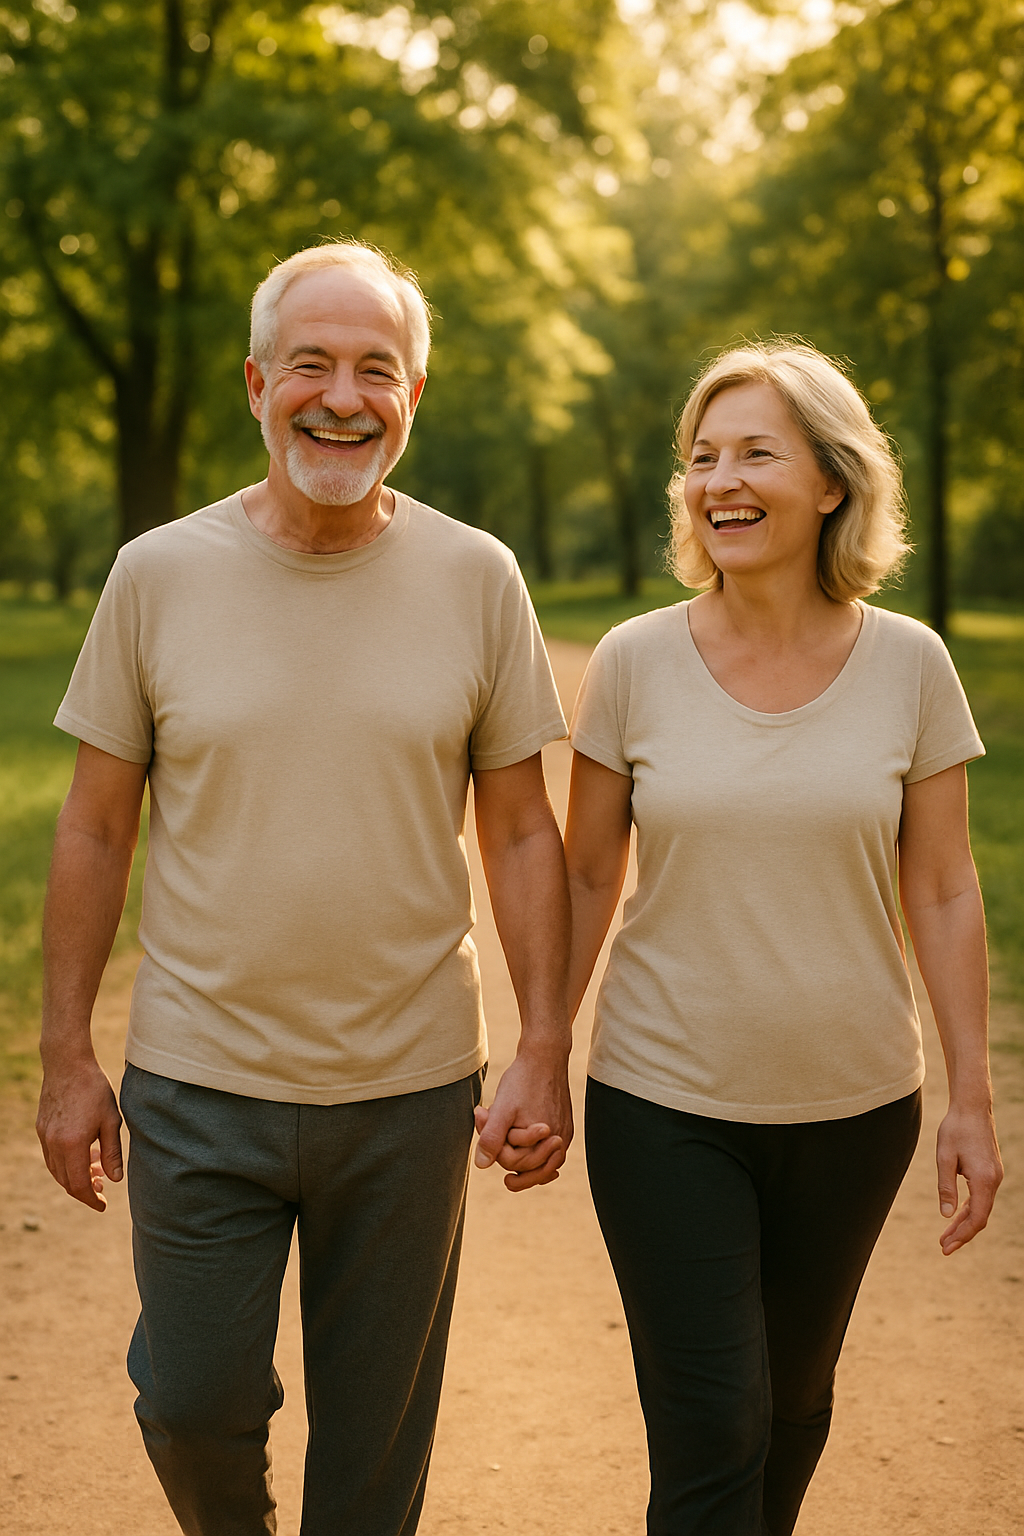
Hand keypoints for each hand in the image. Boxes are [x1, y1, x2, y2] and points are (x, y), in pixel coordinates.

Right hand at [36, 1059, 122, 1211]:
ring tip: (96, 1169)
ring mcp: (45, 1136)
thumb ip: (112, 1152)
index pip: (78, 1185)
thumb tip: (115, 1179)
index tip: (102, 1205)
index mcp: (72, 1144)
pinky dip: (66, 1163)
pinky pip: (52, 1156)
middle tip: (103, 1186)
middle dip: (84, 1189)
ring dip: (74, 1176)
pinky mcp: (42, 1128)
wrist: (68, 1063)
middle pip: (65, 1181)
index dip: (90, 1199)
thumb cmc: (94, 1089)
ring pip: (56, 1170)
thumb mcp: (111, 1120)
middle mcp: (54, 1144)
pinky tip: (84, 1153)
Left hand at [473, 1052, 572, 1191]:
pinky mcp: (565, 1128)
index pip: (512, 1162)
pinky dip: (533, 1151)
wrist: (546, 1056)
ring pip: (539, 1162)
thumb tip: (481, 1165)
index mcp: (544, 1141)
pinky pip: (548, 1152)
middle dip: (503, 1148)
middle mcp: (559, 1142)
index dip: (493, 1145)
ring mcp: (564, 1136)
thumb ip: (492, 1137)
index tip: (483, 1115)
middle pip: (525, 1165)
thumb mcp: (502, 1109)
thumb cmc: (523, 1081)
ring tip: (501, 1135)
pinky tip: (520, 1144)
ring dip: (518, 1153)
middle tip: (486, 1116)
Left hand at [936, 1103, 1001, 1254]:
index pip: (976, 1218)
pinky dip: (969, 1208)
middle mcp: (994, 1181)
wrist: (972, 1107)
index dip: (962, 1235)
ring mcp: (994, 1176)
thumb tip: (946, 1215)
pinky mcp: (990, 1171)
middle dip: (962, 1233)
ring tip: (946, 1236)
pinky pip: (981, 1197)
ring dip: (964, 1222)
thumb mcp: (944, 1157)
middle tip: (944, 1247)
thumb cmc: (955, 1129)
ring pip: (981, 1208)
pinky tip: (956, 1215)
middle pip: (980, 1217)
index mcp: (984, 1180)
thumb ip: (946, 1187)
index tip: (947, 1247)